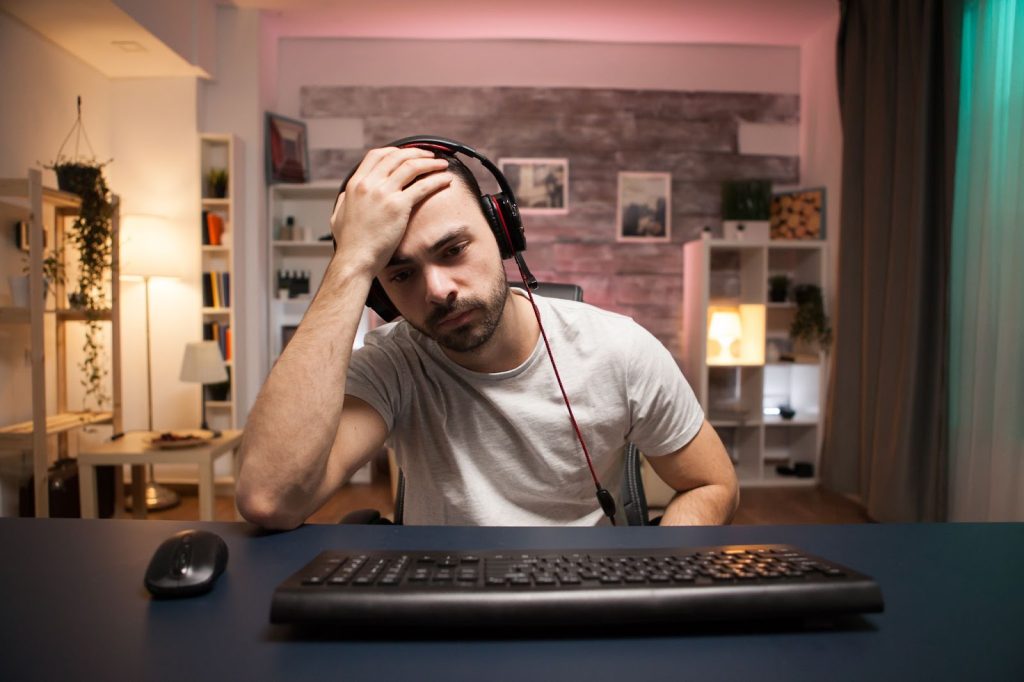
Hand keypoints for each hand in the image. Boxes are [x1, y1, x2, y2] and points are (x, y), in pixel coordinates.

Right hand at [330, 147, 450, 275]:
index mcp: (355, 184)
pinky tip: (446, 180)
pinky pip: (422, 186)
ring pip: (411, 166)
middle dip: (416, 152)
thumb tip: (348, 193)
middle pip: (397, 156)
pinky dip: (436, 180)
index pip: (376, 155)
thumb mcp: (338, 215)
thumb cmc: (349, 244)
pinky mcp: (398, 206)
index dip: (394, 151)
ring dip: (430, 163)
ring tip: (442, 164)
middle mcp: (369, 184)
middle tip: (429, 156)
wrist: (355, 259)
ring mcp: (383, 193)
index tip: (407, 154)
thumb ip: (345, 201)